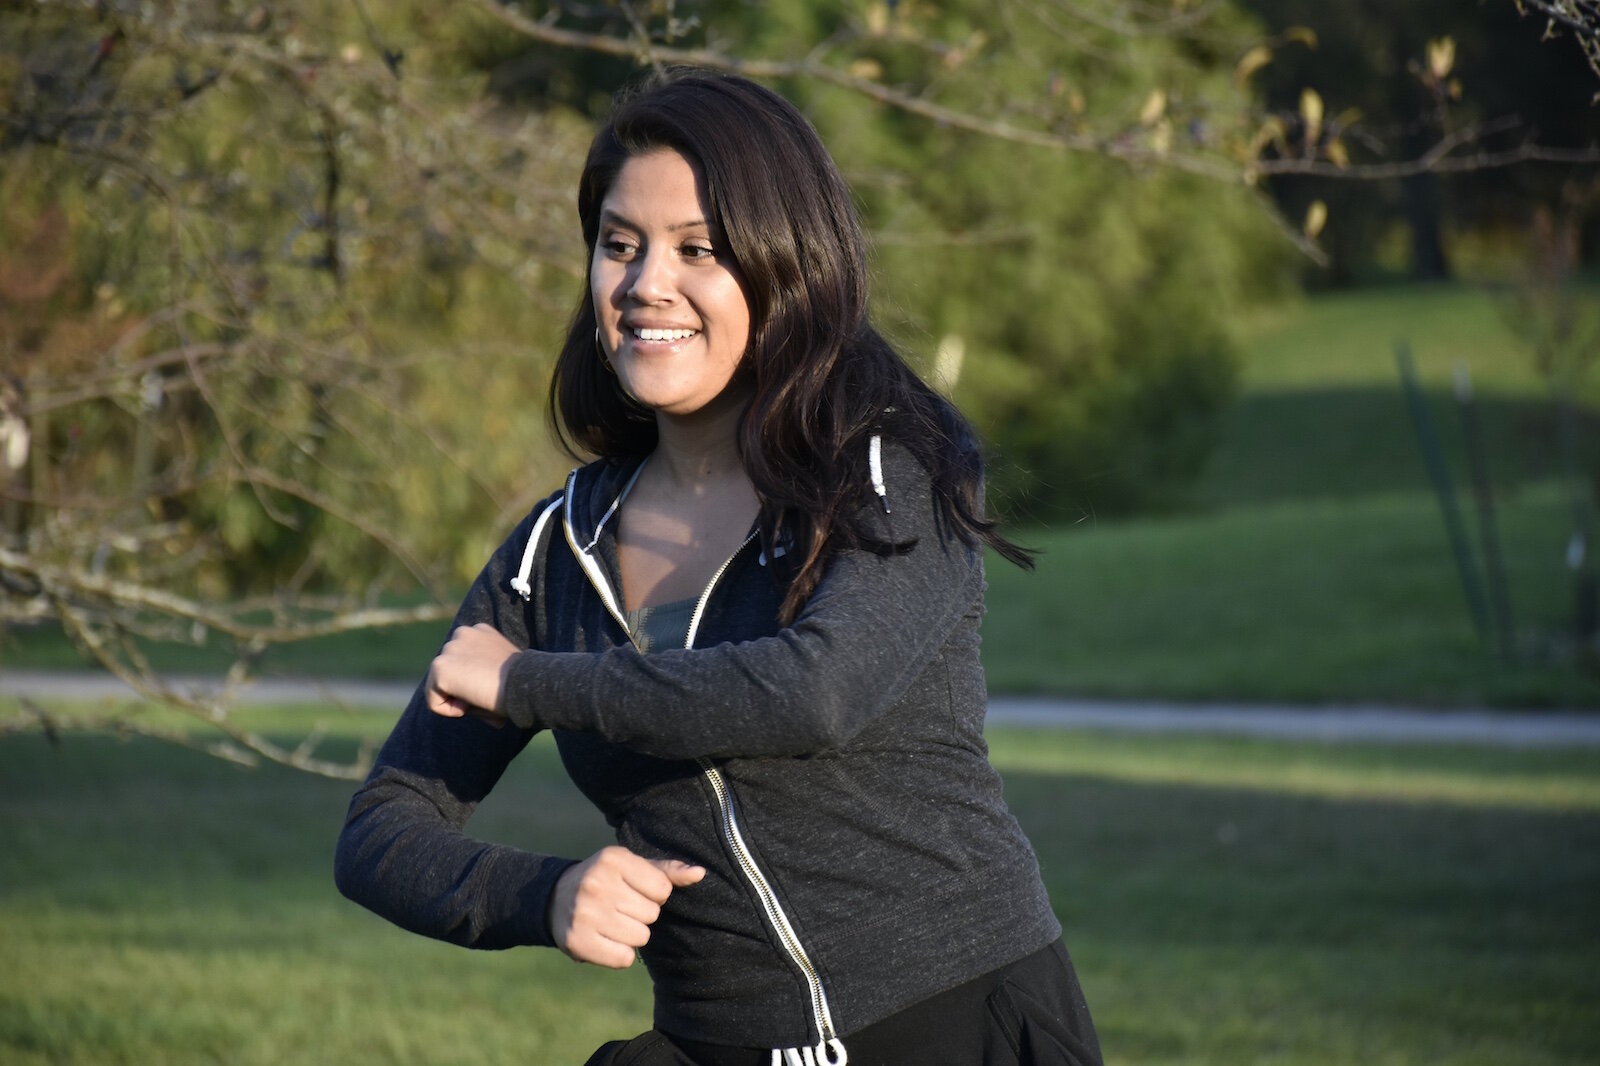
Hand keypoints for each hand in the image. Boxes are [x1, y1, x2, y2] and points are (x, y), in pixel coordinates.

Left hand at [425, 623, 518, 724]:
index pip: (462, 661)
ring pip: (440, 687)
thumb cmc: (521, 684)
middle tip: (486, 696)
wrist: (524, 683)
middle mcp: (463, 633)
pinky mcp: (440, 667)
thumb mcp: (502, 672)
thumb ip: (482, 676)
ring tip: (480, 698)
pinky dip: (449, 711)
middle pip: (450, 673)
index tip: (492, 687)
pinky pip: (434, 701)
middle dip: (463, 690)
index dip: (474, 681)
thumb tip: (464, 704)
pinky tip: (469, 704)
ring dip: (458, 699)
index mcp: (480, 631)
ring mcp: (449, 649)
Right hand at [550, 846, 706, 967]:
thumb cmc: (606, 880)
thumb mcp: (633, 867)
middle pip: (652, 914)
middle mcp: (596, 884)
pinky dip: (619, 954)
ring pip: (640, 937)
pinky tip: (605, 940)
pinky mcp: (577, 941)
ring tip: (612, 923)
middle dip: (642, 914)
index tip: (635, 891)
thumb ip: (668, 872)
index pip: (662, 889)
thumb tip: (700, 874)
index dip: (655, 895)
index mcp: (613, 860)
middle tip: (620, 908)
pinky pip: (624, 959)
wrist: (555, 898)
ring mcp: (584, 914)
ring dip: (632, 935)